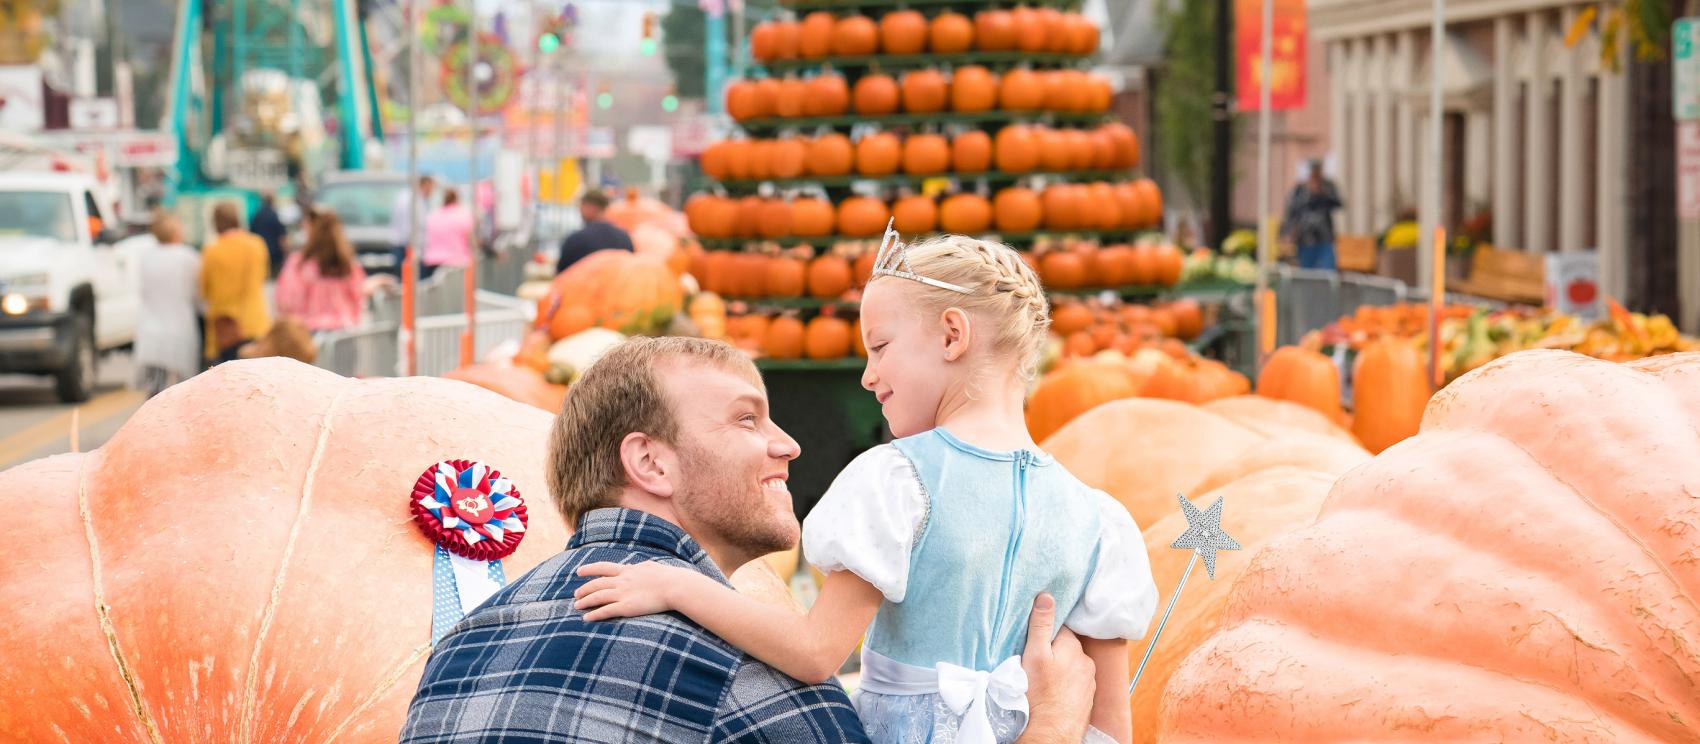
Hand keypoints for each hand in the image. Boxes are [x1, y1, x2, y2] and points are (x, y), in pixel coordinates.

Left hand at [573, 560, 691, 620]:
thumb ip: (639, 567)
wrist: (674, 586)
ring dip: (585, 601)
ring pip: (597, 597)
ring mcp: (623, 594)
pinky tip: (586, 618)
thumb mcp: (650, 566)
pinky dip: (594, 614)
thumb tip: (634, 566)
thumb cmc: (667, 576)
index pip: (603, 568)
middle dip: (584, 589)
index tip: (579, 572)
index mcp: (628, 570)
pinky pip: (606, 611)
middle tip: (576, 594)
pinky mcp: (627, 607)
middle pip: (597, 584)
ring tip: (576, 606)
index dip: (589, 569)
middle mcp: (622, 581)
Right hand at [1015, 594, 1095, 743]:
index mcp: (1073, 647)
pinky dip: (1066, 684)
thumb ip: (1040, 624)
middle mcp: (1086, 662)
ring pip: (1072, 665)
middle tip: (1034, 660)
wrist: (1051, 733)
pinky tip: (1053, 692)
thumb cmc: (1039, 694)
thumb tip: (1046, 596)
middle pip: (1066, 646)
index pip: (1059, 628)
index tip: (1033, 638)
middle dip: (1054, 649)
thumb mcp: (1034, 654)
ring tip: (1043, 679)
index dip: (1045, 631)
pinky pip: (1075, 683)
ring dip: (1061, 668)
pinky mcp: (1087, 698)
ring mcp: (1089, 682)